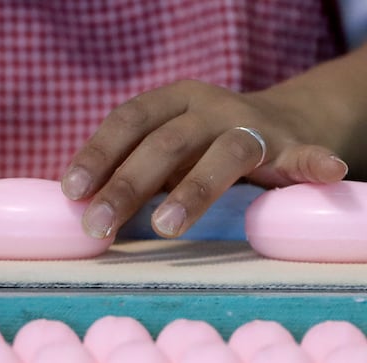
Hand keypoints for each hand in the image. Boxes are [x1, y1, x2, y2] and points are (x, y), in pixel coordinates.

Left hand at [61, 80, 348, 238]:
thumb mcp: (163, 149)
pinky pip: (303, 155)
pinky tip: (324, 174)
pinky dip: (313, 164)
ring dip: (194, 191)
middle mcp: (209, 108)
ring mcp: (251, 126)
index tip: (72, 190)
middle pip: (166, 142)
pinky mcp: (290, 147)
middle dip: (129, 185)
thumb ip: (127, 170)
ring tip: (166, 227)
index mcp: (171, 102)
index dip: (98, 153)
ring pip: (223, 154)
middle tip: (99, 225)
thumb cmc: (201, 147)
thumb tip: (75, 209)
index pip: (127, 120)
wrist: (279, 121)